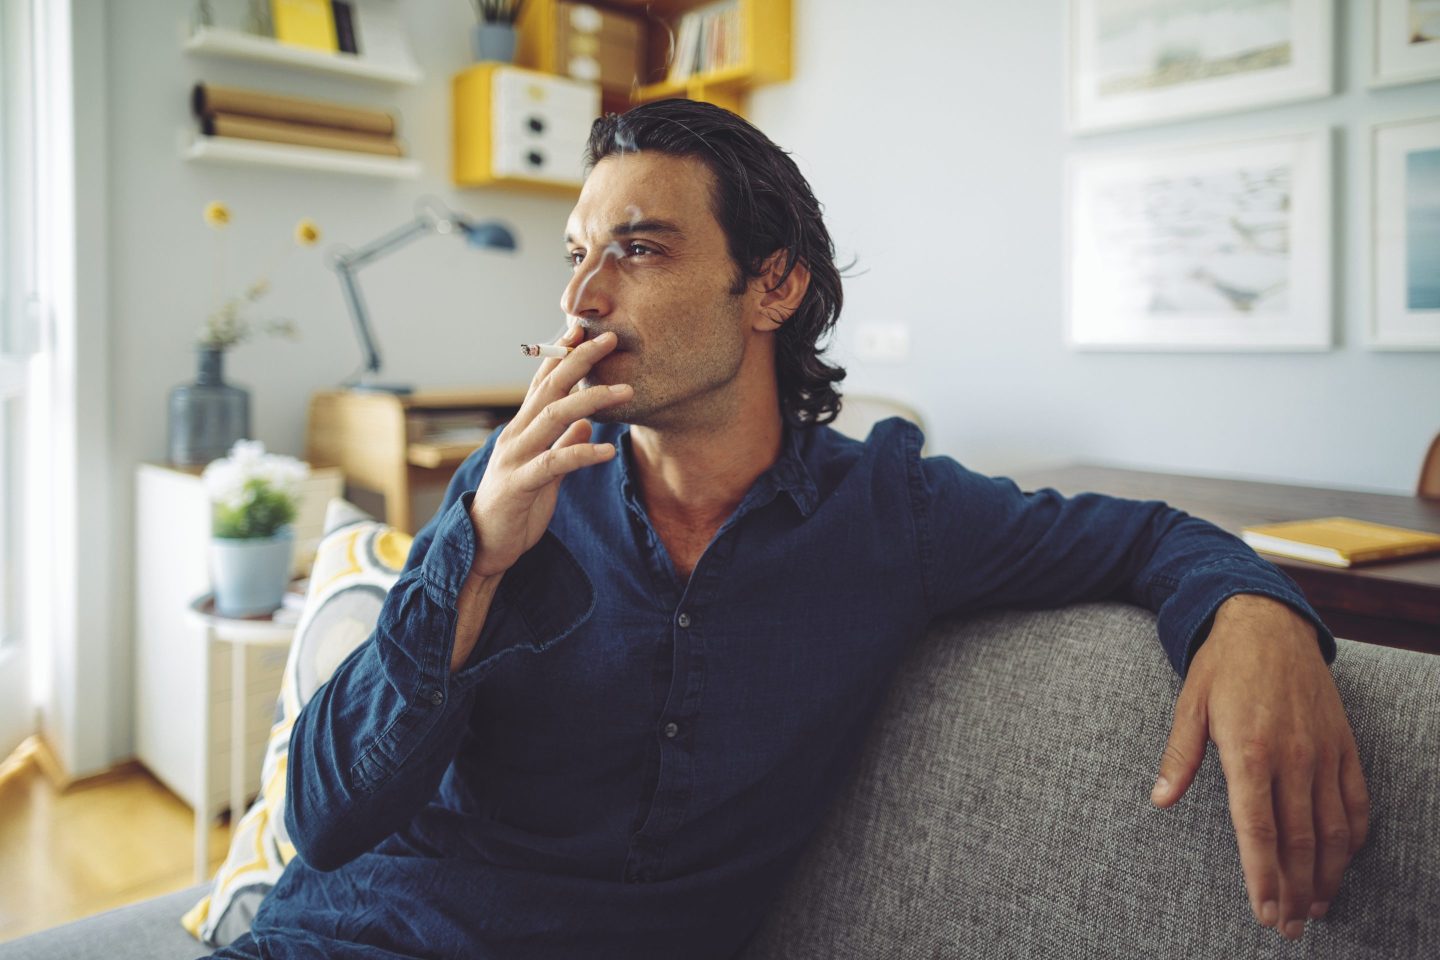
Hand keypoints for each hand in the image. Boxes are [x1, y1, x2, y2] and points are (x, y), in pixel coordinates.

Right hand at [467, 324, 631, 579]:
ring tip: (626, 390)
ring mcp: (515, 458)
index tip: (584, 329)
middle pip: (550, 388)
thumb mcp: (545, 473)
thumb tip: (586, 422)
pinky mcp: (520, 485)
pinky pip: (555, 463)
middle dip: (579, 360)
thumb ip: (563, 444)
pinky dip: (582, 452)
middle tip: (610, 339)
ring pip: (553, 417)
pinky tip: (608, 449)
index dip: (562, 354)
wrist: (484, 549)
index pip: (543, 382)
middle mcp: (515, 436)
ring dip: (591, 399)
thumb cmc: (514, 509)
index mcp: (521, 430)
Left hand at [1151, 594, 1368, 940]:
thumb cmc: (1222, 666)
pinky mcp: (1343, 745)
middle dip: (1295, 891)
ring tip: (1315, 910)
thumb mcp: (1189, 705)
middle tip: (1288, 928)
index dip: (1263, 877)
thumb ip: (1178, 757)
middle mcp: (1293, 756)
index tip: (1264, 911)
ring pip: (1332, 830)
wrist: (1270, 623)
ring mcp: (1324, 752)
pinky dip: (1352, 839)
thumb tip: (1160, 800)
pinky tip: (1341, 863)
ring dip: (1327, 876)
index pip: (1259, 830)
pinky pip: (1355, 802)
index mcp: (1249, 749)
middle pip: (1299, 841)